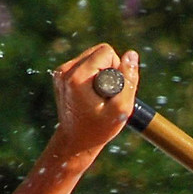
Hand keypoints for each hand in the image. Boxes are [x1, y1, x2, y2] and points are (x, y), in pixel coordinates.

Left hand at [51, 43, 136, 158]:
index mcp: (77, 77)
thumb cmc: (99, 129)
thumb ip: (129, 80)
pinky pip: (85, 62)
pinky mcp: (60, 74)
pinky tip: (91, 93)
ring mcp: (60, 72)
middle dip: (109, 69)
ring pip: (92, 56)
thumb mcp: (121, 108)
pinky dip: (93, 74)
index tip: (111, 91)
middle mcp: (65, 71)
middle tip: (106, 94)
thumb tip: (132, 54)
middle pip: (99, 51)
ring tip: (98, 94)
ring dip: (102, 71)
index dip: (117, 69)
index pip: (106, 52)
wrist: (75, 142)